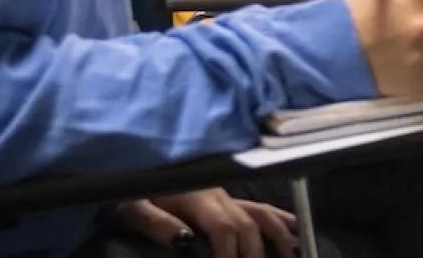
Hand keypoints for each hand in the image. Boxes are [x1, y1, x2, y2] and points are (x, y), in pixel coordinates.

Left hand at [117, 188, 297, 257]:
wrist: (133, 173)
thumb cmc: (130, 194)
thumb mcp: (133, 209)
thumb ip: (158, 224)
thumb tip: (185, 240)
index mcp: (196, 197)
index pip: (225, 227)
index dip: (230, 253)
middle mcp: (217, 195)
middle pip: (247, 225)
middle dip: (254, 254)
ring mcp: (225, 195)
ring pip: (261, 214)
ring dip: (277, 237)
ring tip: (290, 254)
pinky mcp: (225, 199)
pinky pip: (259, 208)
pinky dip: (279, 219)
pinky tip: (293, 229)